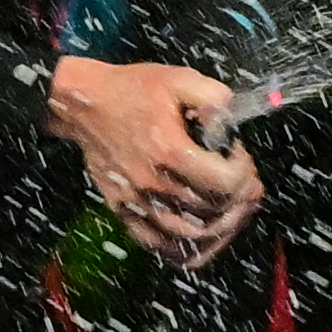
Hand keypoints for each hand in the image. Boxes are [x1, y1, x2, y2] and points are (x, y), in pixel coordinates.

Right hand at [52, 56, 269, 263]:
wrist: (83, 105)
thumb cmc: (132, 91)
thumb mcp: (179, 80)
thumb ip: (215, 98)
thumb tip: (234, 125)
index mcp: (170, 151)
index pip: (225, 183)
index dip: (245, 174)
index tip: (240, 157)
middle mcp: (153, 183)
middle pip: (213, 213)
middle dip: (241, 201)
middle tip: (248, 187)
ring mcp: (136, 202)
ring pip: (191, 237)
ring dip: (222, 229)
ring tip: (234, 211)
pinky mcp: (124, 211)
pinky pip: (159, 246)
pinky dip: (187, 251)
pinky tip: (204, 240)